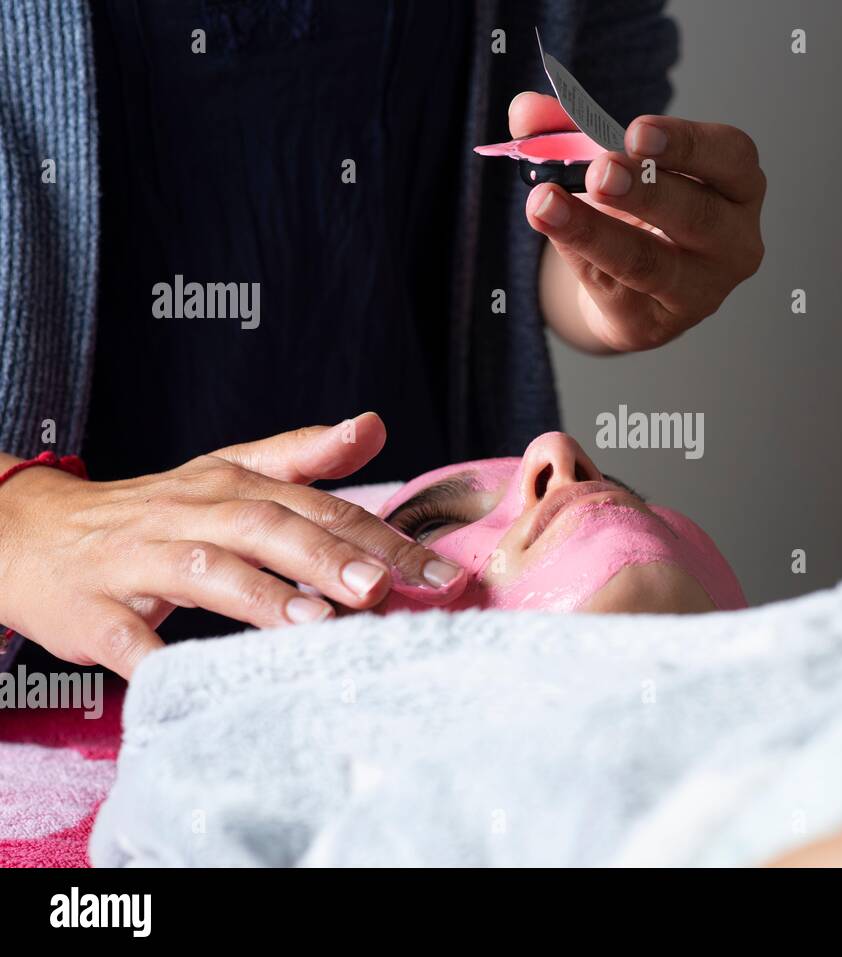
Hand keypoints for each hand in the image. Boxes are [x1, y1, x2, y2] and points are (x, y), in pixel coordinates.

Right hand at [0, 413, 464, 677]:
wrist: (31, 533)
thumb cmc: (152, 512)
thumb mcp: (225, 473)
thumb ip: (301, 455)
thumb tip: (372, 425)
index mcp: (229, 484)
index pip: (315, 505)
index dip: (378, 534)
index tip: (434, 570)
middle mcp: (190, 514)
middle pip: (266, 527)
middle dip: (328, 557)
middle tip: (384, 588)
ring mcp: (138, 562)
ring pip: (206, 571)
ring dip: (262, 596)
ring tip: (319, 623)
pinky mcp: (92, 613)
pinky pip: (128, 637)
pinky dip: (161, 657)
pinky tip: (200, 678)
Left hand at [510, 93, 765, 351]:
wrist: (631, 287)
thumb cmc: (637, 210)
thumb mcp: (610, 161)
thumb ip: (570, 132)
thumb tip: (526, 111)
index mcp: (737, 184)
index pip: (730, 157)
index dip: (686, 143)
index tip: (636, 131)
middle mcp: (733, 240)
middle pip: (696, 214)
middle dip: (643, 189)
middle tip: (600, 171)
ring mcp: (701, 289)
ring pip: (650, 262)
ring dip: (596, 231)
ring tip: (548, 203)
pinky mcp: (657, 322)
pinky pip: (613, 288)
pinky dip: (577, 254)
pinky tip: (549, 227)